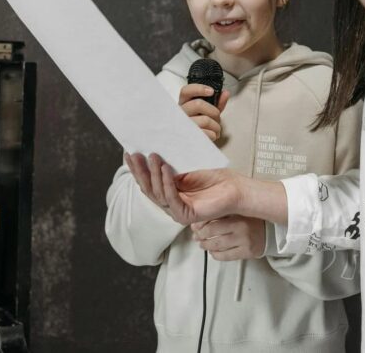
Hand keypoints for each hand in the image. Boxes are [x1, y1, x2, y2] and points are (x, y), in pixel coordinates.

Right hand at [124, 153, 246, 224]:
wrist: (235, 188)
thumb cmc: (214, 177)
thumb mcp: (187, 167)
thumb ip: (170, 163)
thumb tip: (152, 147)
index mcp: (168, 192)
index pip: (147, 181)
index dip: (137, 168)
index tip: (129, 153)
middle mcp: (170, 203)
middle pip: (148, 188)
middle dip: (140, 171)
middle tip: (135, 154)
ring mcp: (177, 211)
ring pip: (158, 193)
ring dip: (154, 174)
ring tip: (153, 156)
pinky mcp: (186, 216)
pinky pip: (172, 199)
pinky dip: (167, 183)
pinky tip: (165, 169)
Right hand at [179, 84, 229, 140]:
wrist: (193, 144)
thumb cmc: (200, 125)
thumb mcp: (207, 112)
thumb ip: (217, 102)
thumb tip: (225, 93)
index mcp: (184, 103)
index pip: (186, 91)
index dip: (199, 89)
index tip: (211, 91)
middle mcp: (181, 113)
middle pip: (198, 104)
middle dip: (214, 111)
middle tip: (217, 117)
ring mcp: (183, 125)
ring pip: (205, 120)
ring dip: (216, 126)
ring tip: (216, 129)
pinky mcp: (188, 137)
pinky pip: (206, 133)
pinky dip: (214, 135)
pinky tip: (212, 136)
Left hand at [192, 215, 265, 260]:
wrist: (271, 231)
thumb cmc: (251, 219)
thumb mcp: (238, 210)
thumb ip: (221, 212)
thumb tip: (199, 218)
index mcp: (238, 214)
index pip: (211, 219)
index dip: (199, 223)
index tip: (195, 225)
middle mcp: (241, 227)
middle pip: (211, 232)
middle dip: (200, 235)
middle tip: (196, 235)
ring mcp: (244, 241)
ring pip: (216, 246)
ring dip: (205, 245)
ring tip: (202, 243)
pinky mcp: (246, 253)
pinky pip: (225, 256)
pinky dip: (215, 255)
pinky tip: (213, 251)